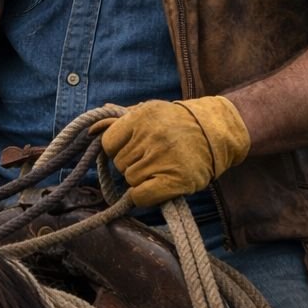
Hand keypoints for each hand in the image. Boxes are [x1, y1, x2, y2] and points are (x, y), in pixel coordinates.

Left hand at [91, 96, 250, 207]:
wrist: (217, 131)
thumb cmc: (177, 123)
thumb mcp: (149, 112)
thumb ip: (118, 120)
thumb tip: (90, 130)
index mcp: (141, 117)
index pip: (108, 142)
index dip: (117, 149)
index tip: (130, 149)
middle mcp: (151, 137)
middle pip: (119, 163)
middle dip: (130, 163)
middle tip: (150, 158)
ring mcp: (163, 159)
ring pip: (130, 179)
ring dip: (140, 179)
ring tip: (159, 169)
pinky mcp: (176, 180)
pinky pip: (141, 196)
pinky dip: (143, 196)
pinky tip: (155, 188)